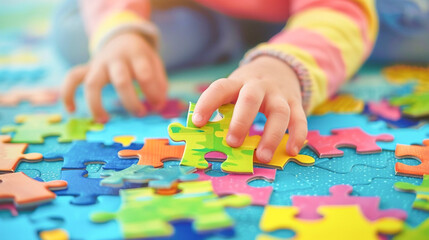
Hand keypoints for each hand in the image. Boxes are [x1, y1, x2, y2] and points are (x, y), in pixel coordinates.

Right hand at [62, 31, 167, 122]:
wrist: (122, 36)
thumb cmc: (140, 57)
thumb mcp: (154, 63)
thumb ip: (158, 82)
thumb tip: (157, 105)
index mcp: (135, 55)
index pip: (144, 74)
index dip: (152, 92)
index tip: (157, 105)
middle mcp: (115, 58)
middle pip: (120, 80)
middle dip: (131, 100)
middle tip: (140, 114)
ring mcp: (98, 63)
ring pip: (91, 82)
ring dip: (96, 103)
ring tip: (104, 120)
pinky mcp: (87, 68)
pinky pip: (72, 78)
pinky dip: (68, 93)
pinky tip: (71, 110)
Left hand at [192, 56, 307, 161]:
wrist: (279, 67)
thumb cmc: (247, 88)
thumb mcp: (233, 90)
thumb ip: (222, 108)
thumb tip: (203, 136)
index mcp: (237, 82)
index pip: (220, 89)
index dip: (208, 104)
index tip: (197, 122)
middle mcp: (259, 86)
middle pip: (250, 99)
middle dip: (241, 122)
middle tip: (232, 143)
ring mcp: (279, 94)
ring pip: (279, 112)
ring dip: (271, 136)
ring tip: (262, 157)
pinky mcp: (295, 103)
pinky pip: (300, 119)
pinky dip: (297, 135)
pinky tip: (291, 151)